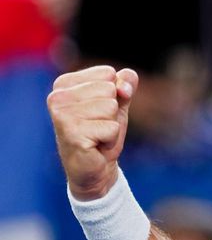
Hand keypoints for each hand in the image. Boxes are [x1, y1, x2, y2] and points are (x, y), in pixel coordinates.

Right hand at [47, 66, 137, 199]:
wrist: (95, 167)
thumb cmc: (103, 130)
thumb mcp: (118, 101)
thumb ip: (125, 82)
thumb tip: (123, 86)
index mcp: (64, 84)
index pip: (107, 73)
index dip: (114, 93)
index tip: (99, 110)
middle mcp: (57, 97)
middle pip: (110, 89)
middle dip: (112, 110)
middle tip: (98, 125)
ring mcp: (62, 116)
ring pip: (111, 107)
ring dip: (111, 124)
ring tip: (96, 134)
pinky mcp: (72, 134)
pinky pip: (112, 128)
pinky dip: (110, 138)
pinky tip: (95, 145)